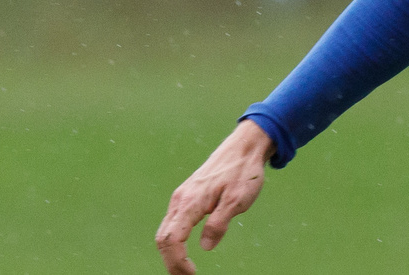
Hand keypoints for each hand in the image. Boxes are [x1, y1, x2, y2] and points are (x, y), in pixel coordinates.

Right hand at [156, 120, 274, 273]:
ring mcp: (182, 196)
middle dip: (170, 262)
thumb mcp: (238, 200)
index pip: (172, 240)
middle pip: (163, 238)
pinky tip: (183, 249)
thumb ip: (219, 223)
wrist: (245, 146)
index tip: (191, 273)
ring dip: (170, 252)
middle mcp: (181, 199)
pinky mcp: (187, 195)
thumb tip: (205, 247)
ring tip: (184, 268)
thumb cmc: (244, 171)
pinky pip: (172, 222)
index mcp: (191, 202)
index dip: (177, 261)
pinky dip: (173, 240)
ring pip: (165, 230)